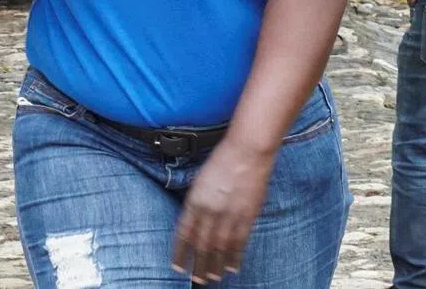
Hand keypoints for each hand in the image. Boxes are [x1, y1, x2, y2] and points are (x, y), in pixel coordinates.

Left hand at [171, 137, 273, 282]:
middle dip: (198, 265)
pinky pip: (238, 243)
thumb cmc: (223, 159)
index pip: (184, 234)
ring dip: (215, 266)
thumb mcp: (201, 179)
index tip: (177, 267)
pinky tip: (231, 267)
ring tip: (212, 278)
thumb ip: (197, 202)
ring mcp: (229, 215)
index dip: (180, 253)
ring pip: (219, 249)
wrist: (247, 150)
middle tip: (196, 280)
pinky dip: (234, 257)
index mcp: (195, 200)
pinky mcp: (246, 217)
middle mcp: (210, 211)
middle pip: (201, 245)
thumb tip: (194, 223)